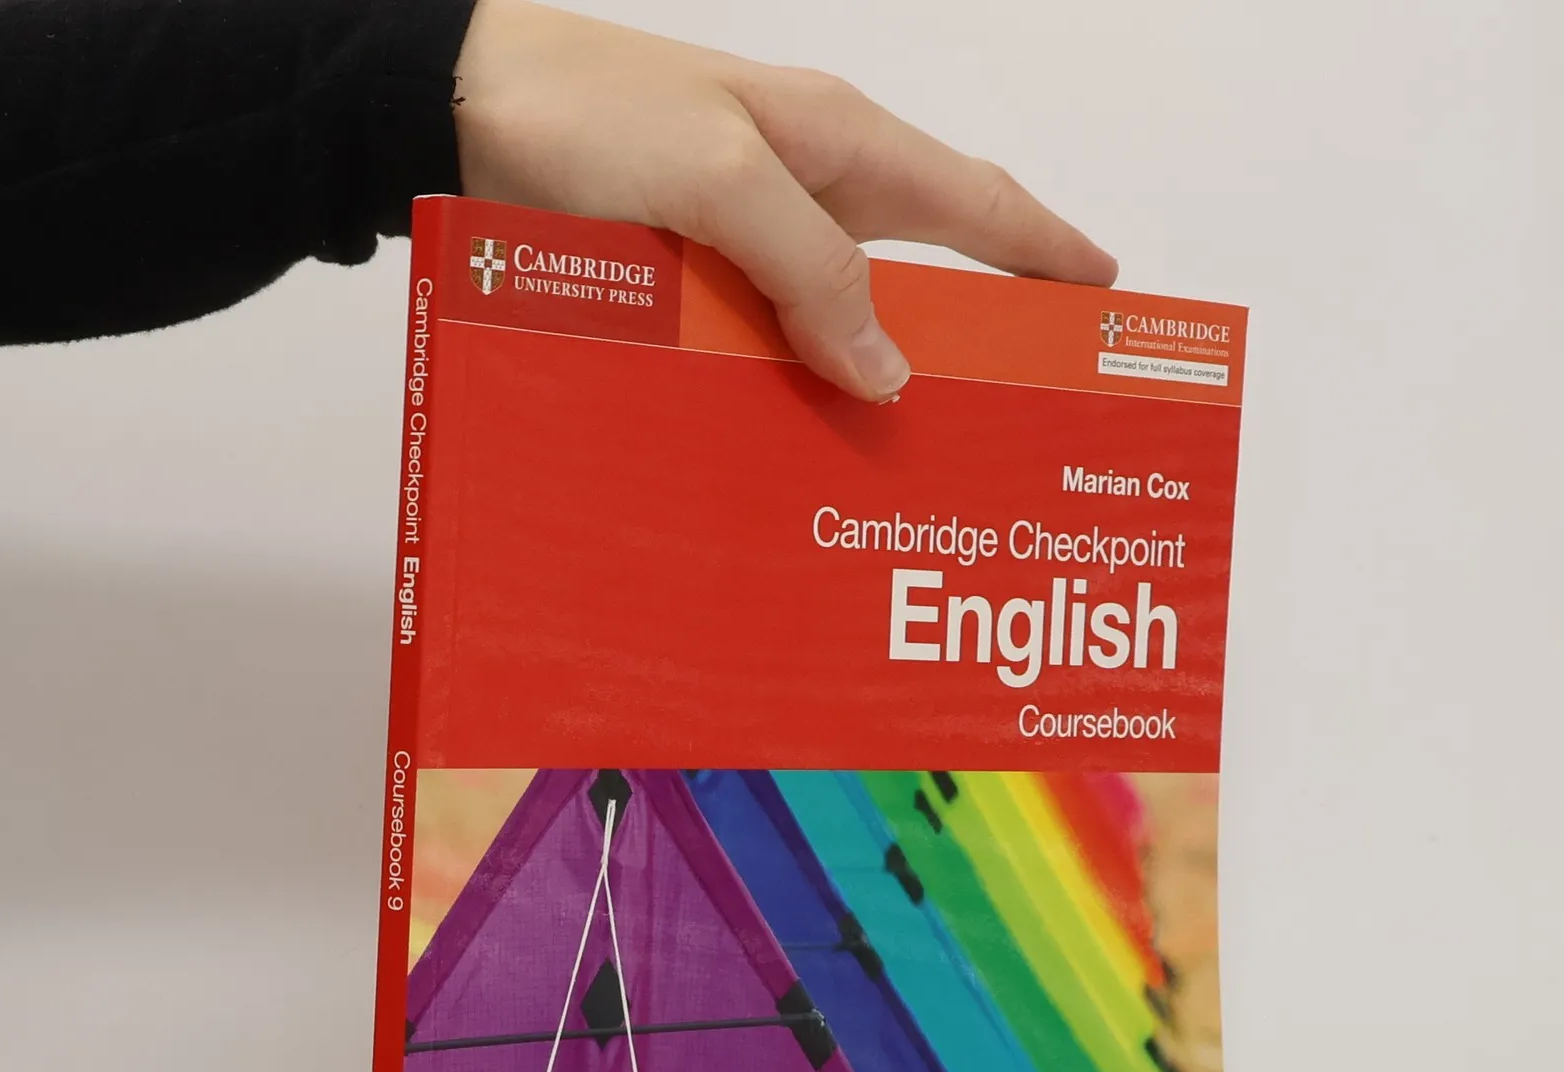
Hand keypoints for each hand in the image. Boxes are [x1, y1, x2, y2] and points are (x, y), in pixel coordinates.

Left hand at [451, 0, 1115, 400]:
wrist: (457, 106)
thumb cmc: (587, 114)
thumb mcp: (720, 181)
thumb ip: (812, 269)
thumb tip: (891, 372)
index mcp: (837, 143)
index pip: (974, 201)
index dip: (1046, 250)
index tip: (1106, 299)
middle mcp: (803, 192)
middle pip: (914, 279)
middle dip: (968, 344)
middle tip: (1011, 426)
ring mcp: (744, 239)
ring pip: (833, 327)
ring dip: (864, 391)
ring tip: (902, 473)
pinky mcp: (688, 281)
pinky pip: (760, 349)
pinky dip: (785, 396)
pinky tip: (793, 453)